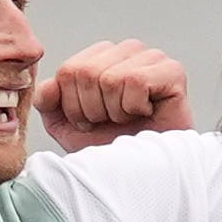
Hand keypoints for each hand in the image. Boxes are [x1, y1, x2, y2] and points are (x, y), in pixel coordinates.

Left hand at [36, 39, 190, 148]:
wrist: (144, 170)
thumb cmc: (111, 145)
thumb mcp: (67, 127)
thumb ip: (48, 102)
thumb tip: (49, 86)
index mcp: (101, 55)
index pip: (68, 71)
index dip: (73, 105)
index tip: (92, 121)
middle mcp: (126, 50)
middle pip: (86, 73)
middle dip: (93, 110)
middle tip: (112, 122)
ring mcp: (151, 57)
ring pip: (110, 79)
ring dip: (116, 111)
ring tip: (129, 119)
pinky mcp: (172, 70)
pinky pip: (136, 82)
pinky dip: (135, 107)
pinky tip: (146, 114)